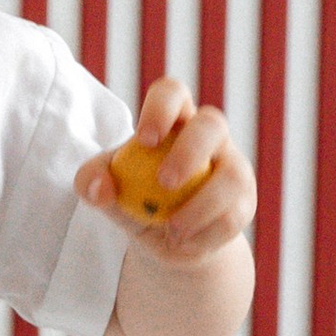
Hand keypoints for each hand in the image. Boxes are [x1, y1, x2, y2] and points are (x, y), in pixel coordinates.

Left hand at [77, 75, 256, 267]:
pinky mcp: (244, 203)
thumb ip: (91, 182)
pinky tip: (185, 242)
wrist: (166, 240)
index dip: (161, 109)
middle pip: (212, 124)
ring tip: (173, 227)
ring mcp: (232, 168)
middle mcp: (209, 137)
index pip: (172, 94)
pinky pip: (234, 216)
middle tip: (163, 183)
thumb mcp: (104, 192)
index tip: (144, 140)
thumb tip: (101, 186)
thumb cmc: (133, 200)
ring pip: (233, 176)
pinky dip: (206, 234)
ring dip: (201, 206)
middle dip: (189, 152)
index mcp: (173, 121)